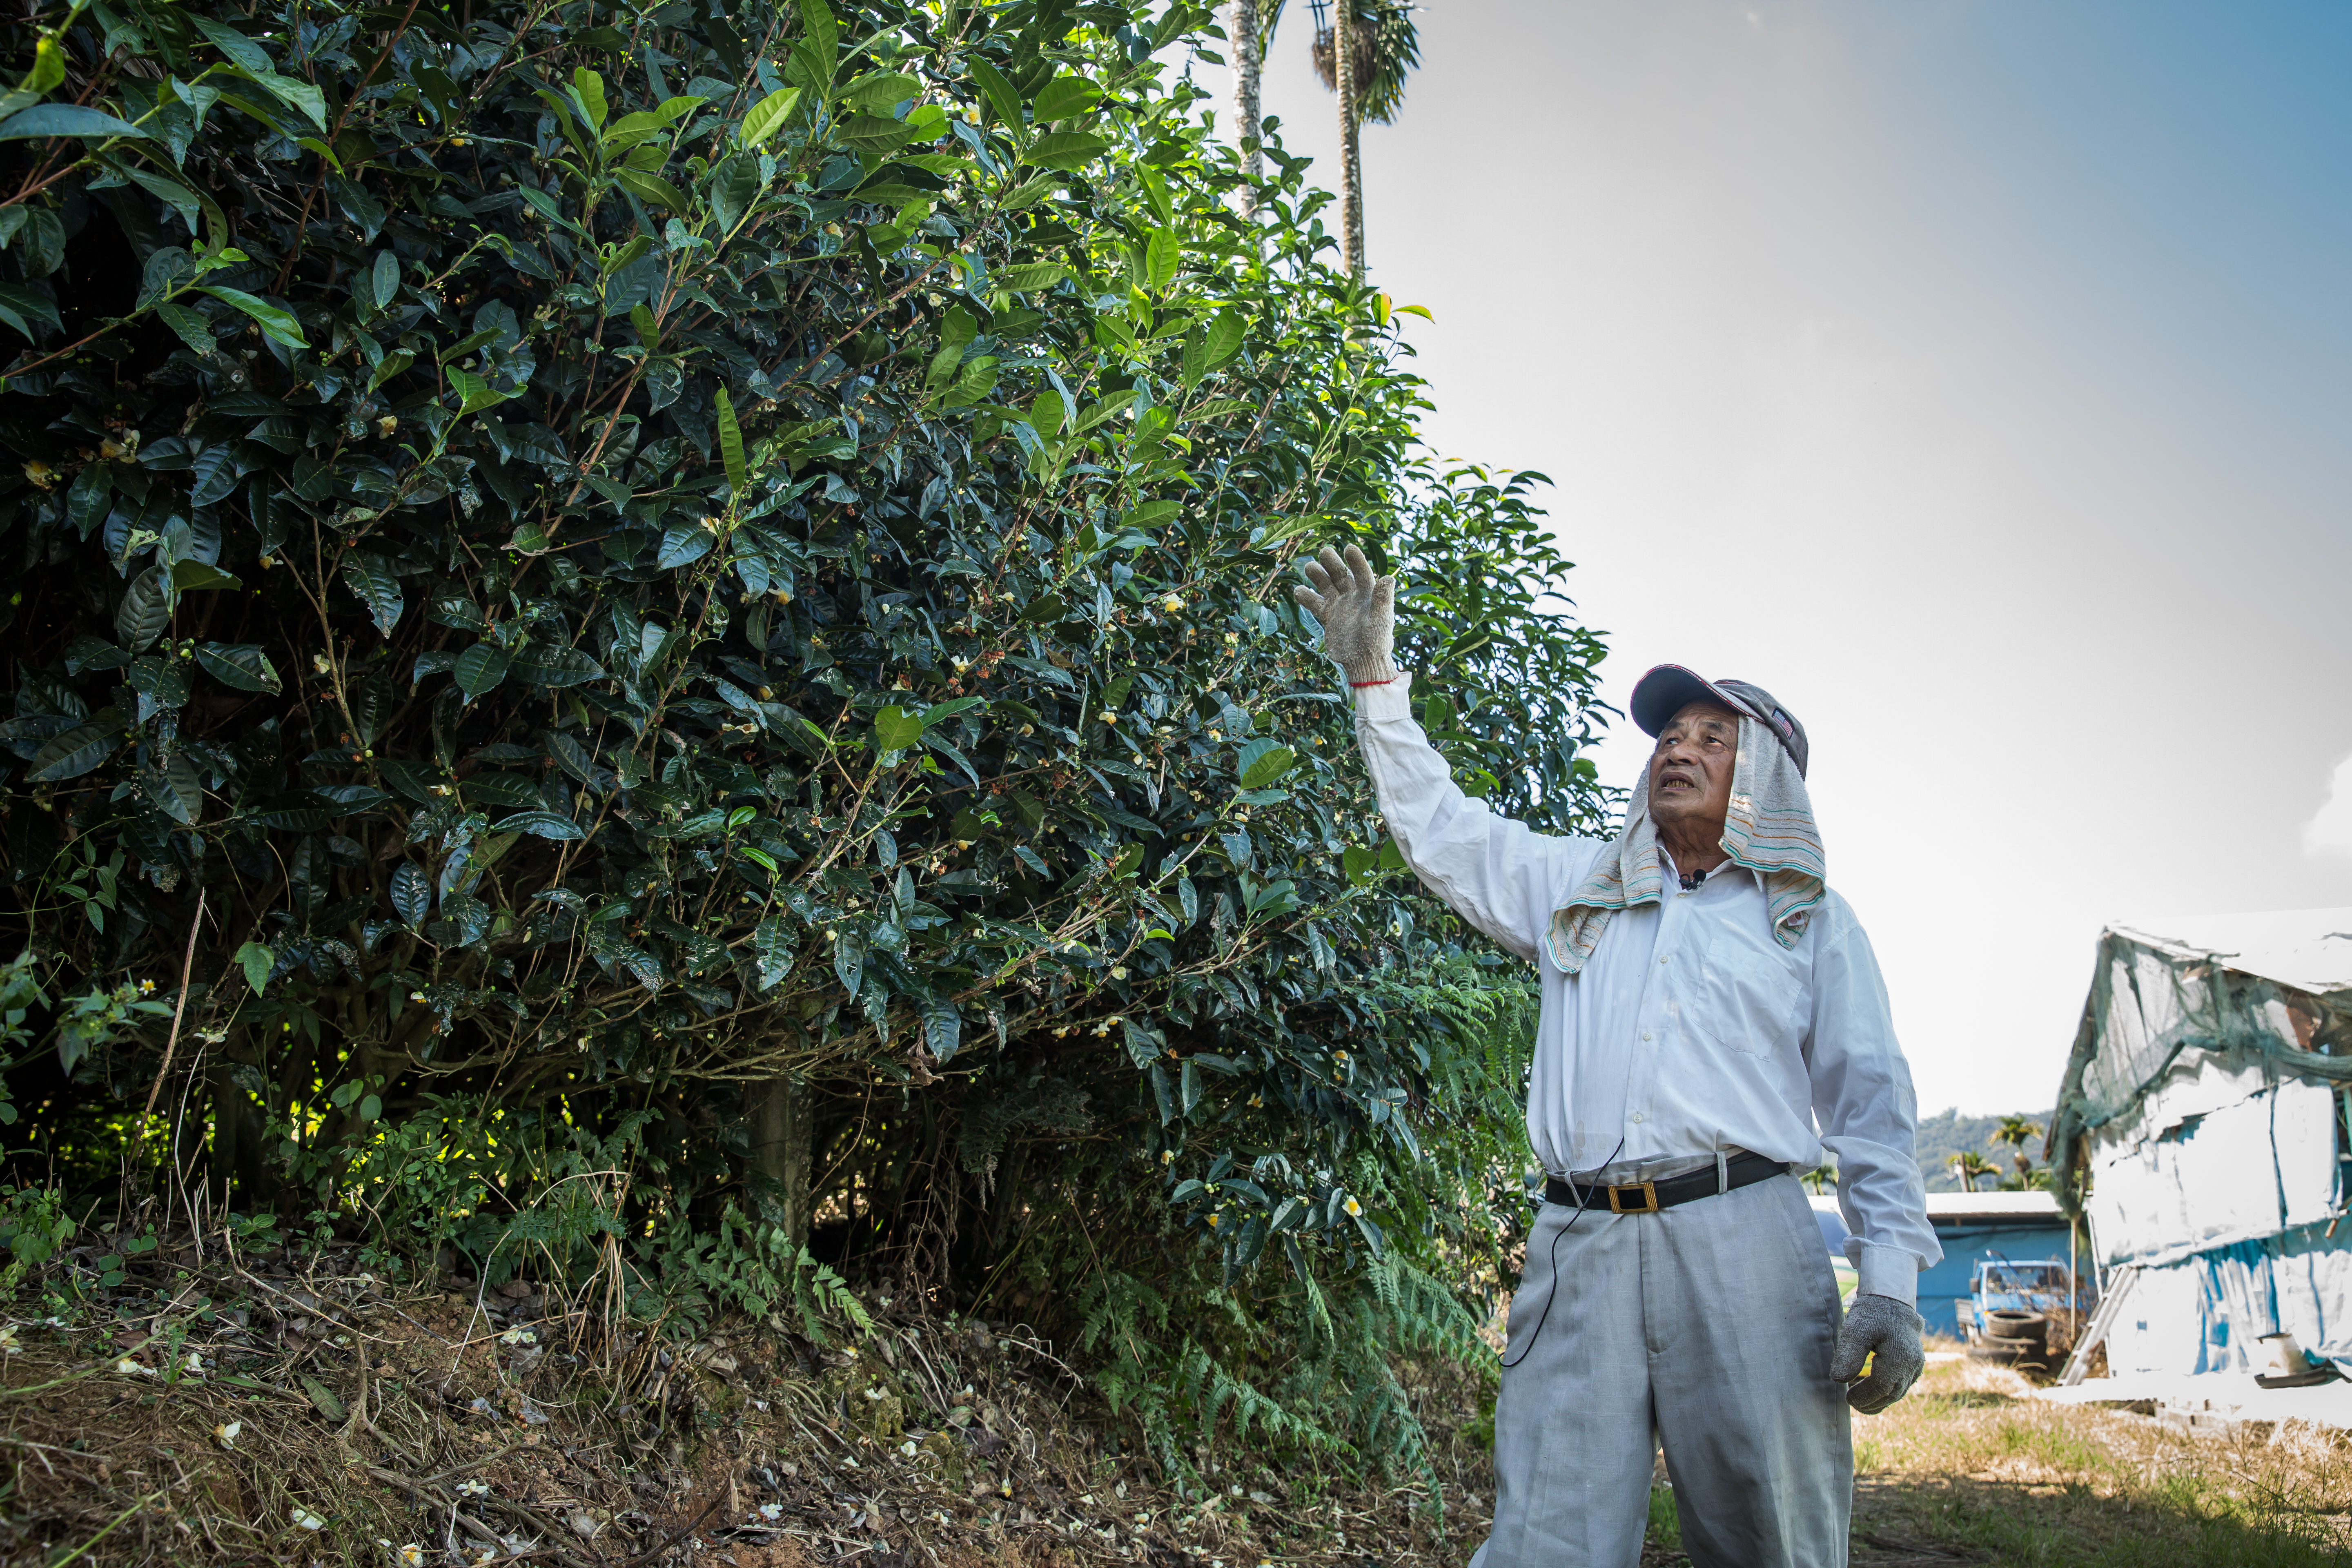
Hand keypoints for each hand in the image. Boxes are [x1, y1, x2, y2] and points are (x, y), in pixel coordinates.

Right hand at [1291, 543, 1395, 684]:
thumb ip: (1384, 600)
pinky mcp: (1329, 617)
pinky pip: (1315, 603)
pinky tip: (1298, 590)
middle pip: (1341, 575)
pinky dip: (1306, 597)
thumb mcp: (1382, 621)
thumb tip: (1389, 578)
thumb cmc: (1377, 643)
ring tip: (1309, 567)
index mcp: (1369, 595)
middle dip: (1332, 563)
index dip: (1356, 560)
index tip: (1348, 548)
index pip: (1362, 572)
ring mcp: (1340, 606)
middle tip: (1323, 552)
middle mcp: (1353, 597)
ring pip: (1326, 585)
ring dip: (1318, 575)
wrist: (1364, 663)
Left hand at [1830, 1292, 1925, 1413]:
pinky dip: (1887, 1391)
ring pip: (1898, 1391)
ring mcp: (1916, 1365)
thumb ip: (1848, 1355)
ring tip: (1858, 1400)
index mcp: (1900, 1357)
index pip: (1881, 1387)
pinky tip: (1871, 1390)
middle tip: (1852, 1403)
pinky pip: (1902, 1384)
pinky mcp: (1915, 1365)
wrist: (1892, 1300)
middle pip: (1892, 1394)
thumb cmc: (1872, 1314)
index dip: (1864, 1397)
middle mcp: (1913, 1365)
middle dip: (1871, 1403)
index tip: (1847, 1399)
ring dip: (1879, 1399)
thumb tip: (1838, 1380)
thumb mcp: (1855, 1330)